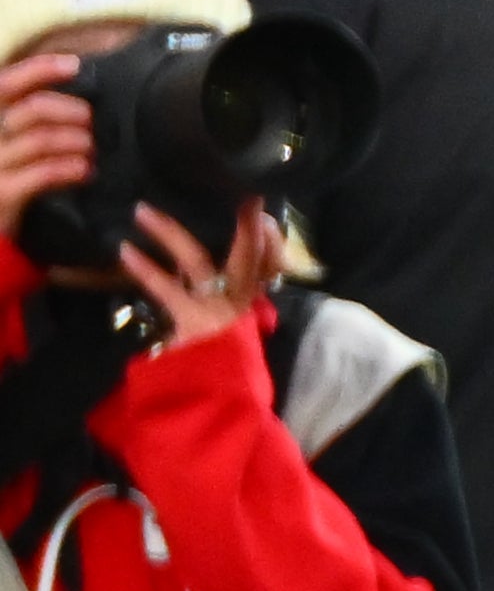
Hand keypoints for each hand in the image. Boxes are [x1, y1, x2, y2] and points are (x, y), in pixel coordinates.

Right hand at [0, 54, 93, 238]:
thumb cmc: (6, 181)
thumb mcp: (14, 144)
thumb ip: (31, 120)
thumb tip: (75, 93)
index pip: (4, 83)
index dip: (38, 70)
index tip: (74, 65)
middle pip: (31, 110)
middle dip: (71, 111)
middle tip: (92, 122)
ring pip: (41, 140)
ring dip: (77, 141)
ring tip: (92, 150)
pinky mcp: (1, 194)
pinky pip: (42, 173)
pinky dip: (70, 169)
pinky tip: (85, 171)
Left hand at [113, 203, 278, 353]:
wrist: (220, 396)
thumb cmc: (223, 358)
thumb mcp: (234, 323)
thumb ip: (229, 294)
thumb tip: (221, 271)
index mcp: (252, 296)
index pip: (269, 258)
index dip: (267, 234)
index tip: (258, 208)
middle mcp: (242, 297)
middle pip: (248, 253)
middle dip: (244, 223)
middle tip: (235, 194)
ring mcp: (217, 307)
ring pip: (197, 261)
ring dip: (169, 233)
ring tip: (143, 212)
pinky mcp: (192, 320)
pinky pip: (168, 289)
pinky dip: (145, 269)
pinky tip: (126, 251)